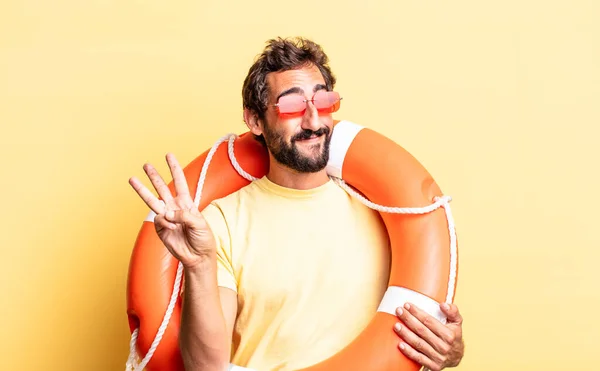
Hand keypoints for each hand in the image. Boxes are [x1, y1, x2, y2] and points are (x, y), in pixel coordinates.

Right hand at [129, 153, 215, 267]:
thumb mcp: (199, 223)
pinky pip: (158, 220)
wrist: (198, 256)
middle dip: (154, 176)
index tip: (169, 155)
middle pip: (162, 188)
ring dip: (142, 190)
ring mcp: (167, 218)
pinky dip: (165, 222)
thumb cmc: (203, 238)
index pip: (180, 182)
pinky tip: (172, 228)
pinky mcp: (160, 229)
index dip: (174, 168)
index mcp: (187, 203)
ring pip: (152, 201)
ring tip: (132, 179)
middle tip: (146, 164)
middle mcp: (175, 207)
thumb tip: (166, 213)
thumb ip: (184, 215)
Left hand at [394, 302, 463, 370]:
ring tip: (396, 325)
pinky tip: (400, 344)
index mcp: (449, 334)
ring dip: (405, 334)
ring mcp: (438, 357)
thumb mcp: (457, 322)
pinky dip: (409, 352)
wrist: (457, 356)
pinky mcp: (433, 366)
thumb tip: (443, 304)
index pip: (429, 321)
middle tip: (399, 311)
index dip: (417, 312)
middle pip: (421, 331)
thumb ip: (452, 311)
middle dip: (408, 320)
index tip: (407, 305)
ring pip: (418, 344)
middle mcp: (443, 346)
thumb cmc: (454, 335)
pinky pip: (418, 358)